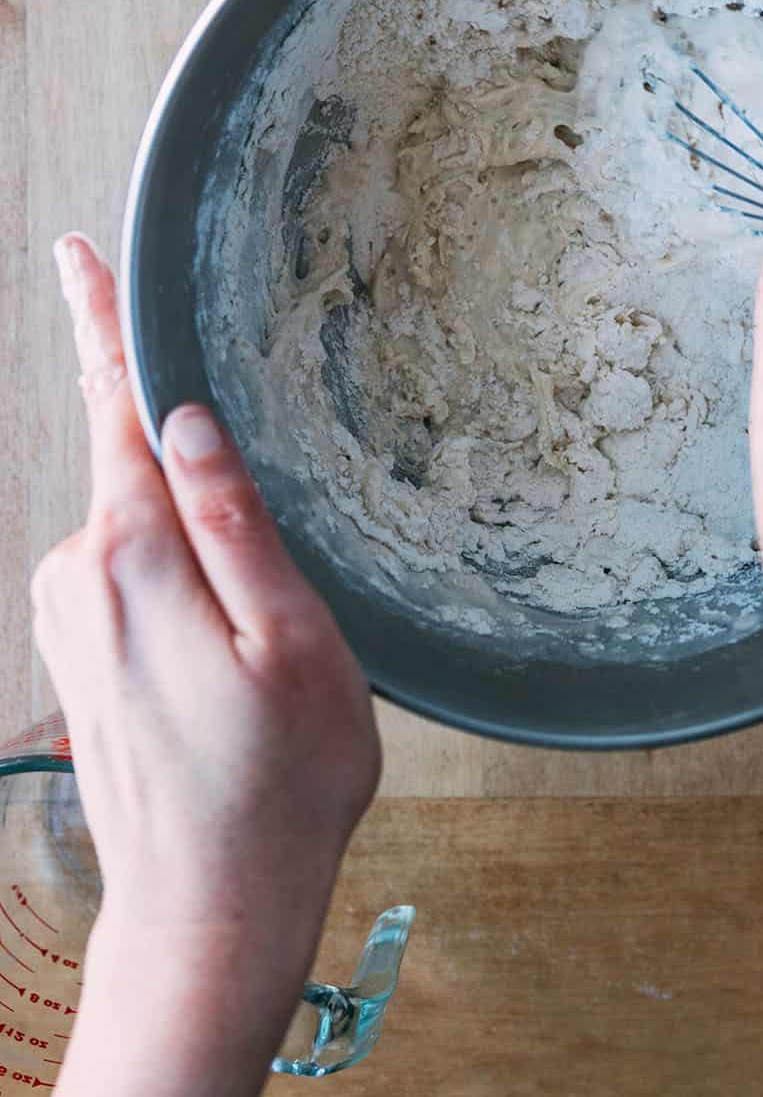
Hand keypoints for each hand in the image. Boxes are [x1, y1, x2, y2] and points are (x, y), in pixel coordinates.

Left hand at [35, 234, 380, 1094]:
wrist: (208, 908)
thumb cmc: (277, 782)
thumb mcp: (296, 643)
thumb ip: (236, 523)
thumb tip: (193, 417)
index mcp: (136, 556)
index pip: (113, 406)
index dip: (105, 321)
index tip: (81, 248)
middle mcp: (81, 572)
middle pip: (135, 458)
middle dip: (194, 454)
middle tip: (268, 545)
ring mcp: (71, 614)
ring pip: (142, 518)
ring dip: (200, 533)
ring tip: (263, 628)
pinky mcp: (80, 646)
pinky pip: (132, 565)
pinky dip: (180, 570)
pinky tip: (227, 643)